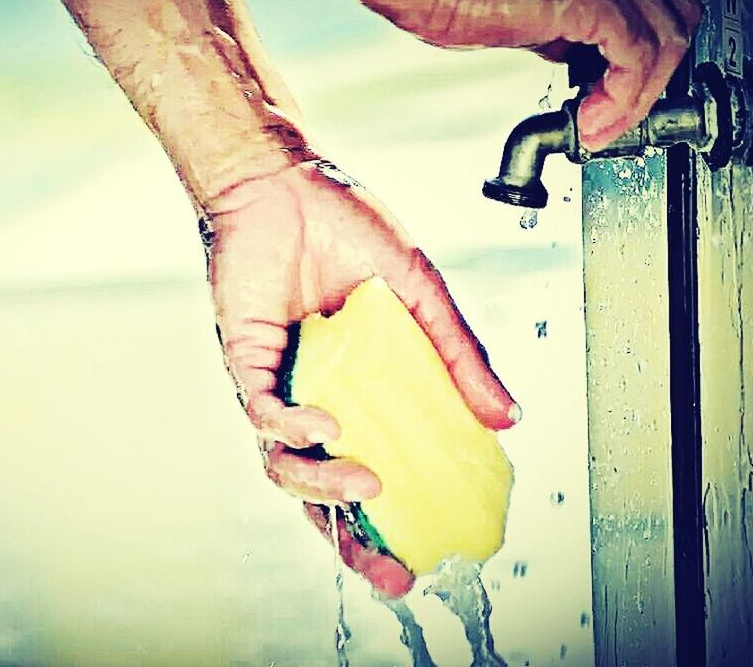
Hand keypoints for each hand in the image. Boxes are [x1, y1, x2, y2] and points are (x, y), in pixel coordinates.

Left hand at [204, 160, 518, 596]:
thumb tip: (506, 418)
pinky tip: (328, 425)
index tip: (418, 564)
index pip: (367, 472)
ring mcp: (277, 383)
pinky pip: (262, 412)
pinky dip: (293, 427)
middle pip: (321, 492)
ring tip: (368, 486)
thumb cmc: (347, 227)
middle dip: (351, 542)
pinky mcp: (245, 359)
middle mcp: (312, 398)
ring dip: (322, 489)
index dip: (386, 527)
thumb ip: (459, 355)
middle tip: (391, 572)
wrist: (287, 180)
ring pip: (284, 465)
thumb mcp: (421, 296)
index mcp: (355, 390)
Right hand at [418, 0, 702, 149]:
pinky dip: (623, 99)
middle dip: (653, 83)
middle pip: (677, 21)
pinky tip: (592, 121)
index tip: (620, 101)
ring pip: (666, 42)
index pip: (660, 8)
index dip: (650, 62)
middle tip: (616, 121)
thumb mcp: (527, 16)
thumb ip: (562, 31)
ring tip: (600, 128)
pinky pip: (635, 58)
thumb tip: (574, 57)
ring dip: (637, 99)